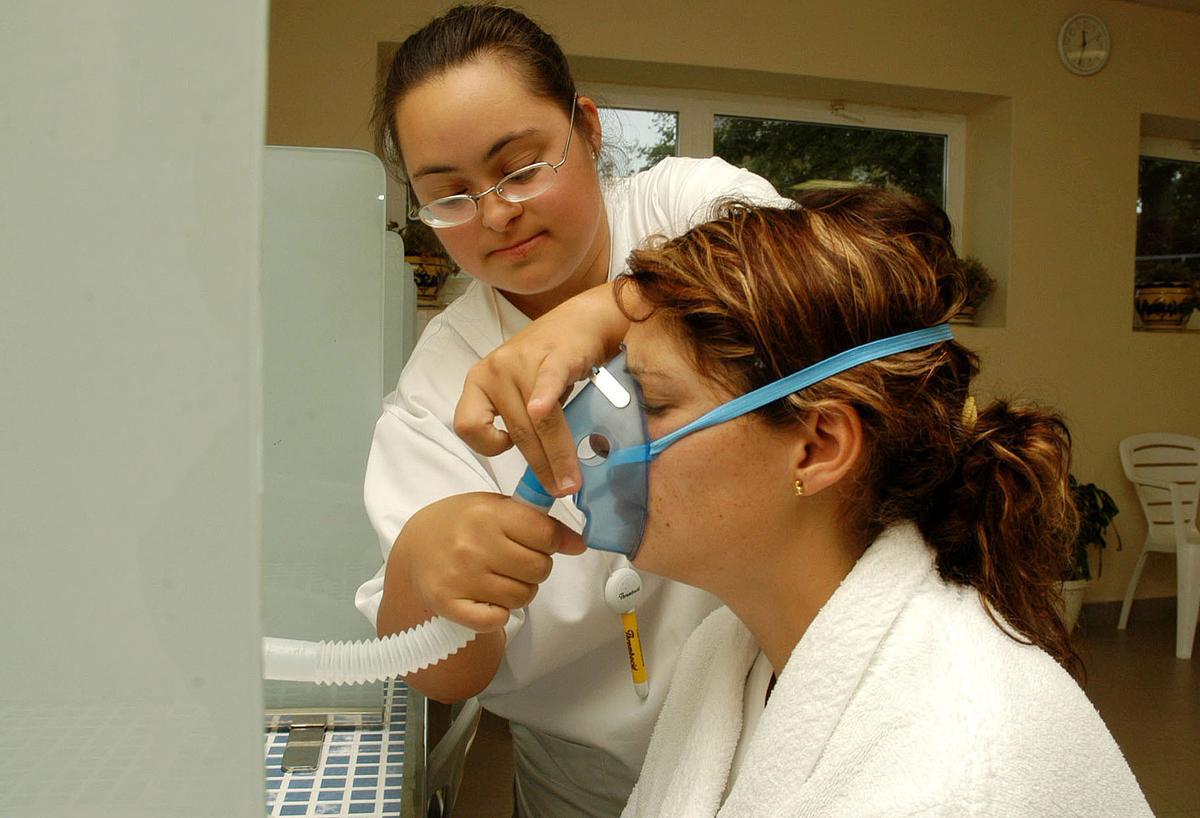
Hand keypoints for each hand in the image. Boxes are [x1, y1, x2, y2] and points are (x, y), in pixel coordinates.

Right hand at [397, 492, 585, 631]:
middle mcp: (473, 546)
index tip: (538, 540)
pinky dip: (499, 613)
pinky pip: (497, 620)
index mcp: (487, 515)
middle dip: (537, 567)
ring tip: (501, 577)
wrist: (416, 548)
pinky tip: (488, 598)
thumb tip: (579, 544)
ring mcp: (460, 577)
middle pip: (539, 569)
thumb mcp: (498, 509)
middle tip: (517, 561)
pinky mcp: (450, 605)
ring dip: (520, 590)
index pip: (545, 534)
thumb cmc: (463, 525)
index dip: (550, 541)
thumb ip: (539, 523)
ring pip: (523, 596)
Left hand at [454, 281, 629, 494]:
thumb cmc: (548, 362)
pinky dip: (544, 402)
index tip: (511, 449)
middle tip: (559, 490)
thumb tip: (536, 470)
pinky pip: (545, 384)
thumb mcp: (520, 391)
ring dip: (556, 455)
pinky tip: (546, 413)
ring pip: (535, 421)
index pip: (466, 426)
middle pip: (514, 431)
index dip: (487, 446)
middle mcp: (494, 371)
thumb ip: (518, 422)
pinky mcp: (552, 356)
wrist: (580, 322)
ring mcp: (521, 362)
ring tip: (570, 480)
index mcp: (479, 381)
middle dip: (539, 466)